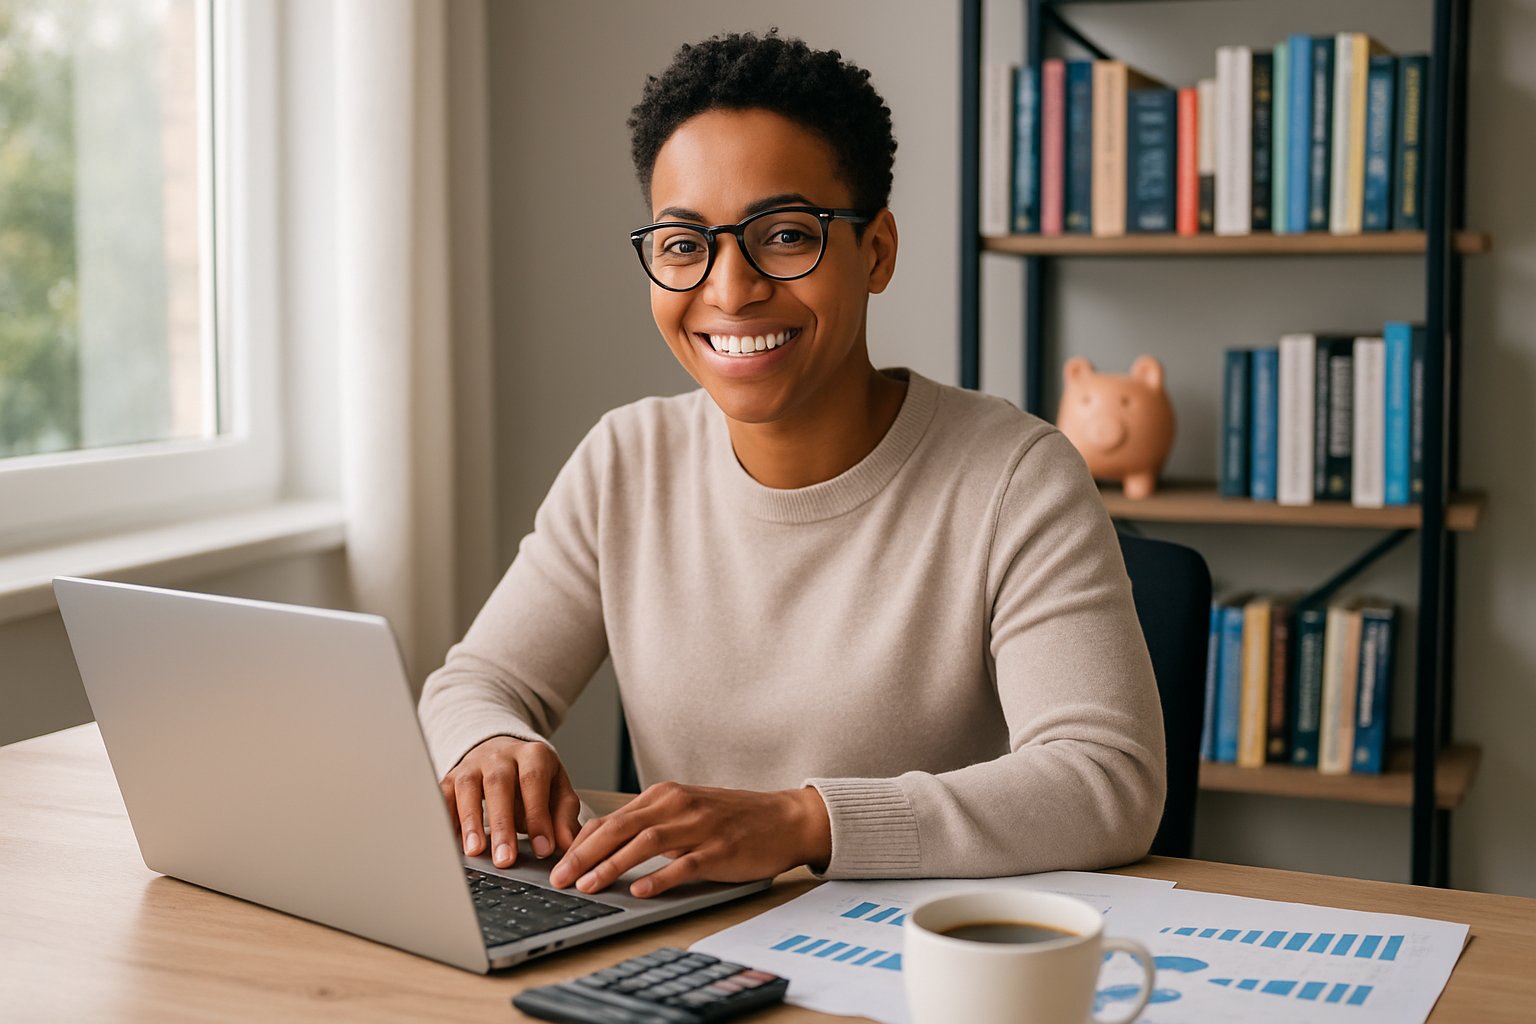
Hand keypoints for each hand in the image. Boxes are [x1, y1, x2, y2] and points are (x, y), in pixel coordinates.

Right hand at [439, 736, 580, 869]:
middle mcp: (500, 755)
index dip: (538, 816)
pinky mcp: (451, 776)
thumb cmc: (535, 778)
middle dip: (502, 824)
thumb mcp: (557, 790)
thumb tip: (567, 844)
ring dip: (470, 821)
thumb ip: (563, 816)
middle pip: (498, 784)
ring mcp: (473, 764)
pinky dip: (445, 818)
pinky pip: (443, 795)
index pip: (534, 782)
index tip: (542, 849)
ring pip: (467, 788)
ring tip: (475, 851)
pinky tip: (449, 842)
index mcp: (533, 755)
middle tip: (505, 859)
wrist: (504, 751)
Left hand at [547, 782, 831, 898]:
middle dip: (585, 854)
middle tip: (561, 878)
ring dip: (613, 865)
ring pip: (646, 843)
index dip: (580, 842)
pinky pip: (684, 864)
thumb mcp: (686, 812)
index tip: (557, 863)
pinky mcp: (720, 849)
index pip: (611, 819)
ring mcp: (700, 826)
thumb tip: (605, 847)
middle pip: (620, 828)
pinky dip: (659, 878)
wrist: (784, 818)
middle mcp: (678, 805)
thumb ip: (650, 824)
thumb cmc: (732, 818)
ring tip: (589, 886)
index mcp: (665, 795)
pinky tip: (640, 891)